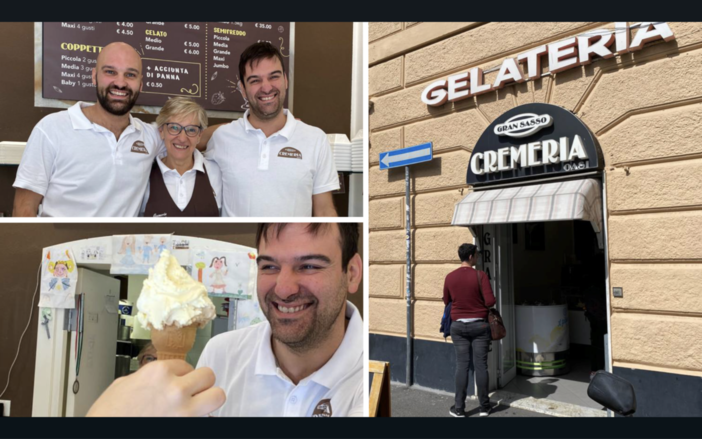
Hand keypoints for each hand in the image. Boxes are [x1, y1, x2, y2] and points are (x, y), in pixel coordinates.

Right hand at [87, 360, 224, 416]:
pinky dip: (200, 418)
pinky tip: (188, 418)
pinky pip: (206, 419)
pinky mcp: (187, 426)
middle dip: (200, 383)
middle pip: (208, 376)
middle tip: (193, 391)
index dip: (182, 375)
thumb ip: (147, 377)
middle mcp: (175, 388)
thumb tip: (157, 378)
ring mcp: (184, 410)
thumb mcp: (124, 384)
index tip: (178, 382)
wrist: (104, 433)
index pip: (186, 365)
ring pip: (217, 396)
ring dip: (209, 399)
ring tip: (200, 403)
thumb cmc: (109, 414)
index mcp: (158, 373)